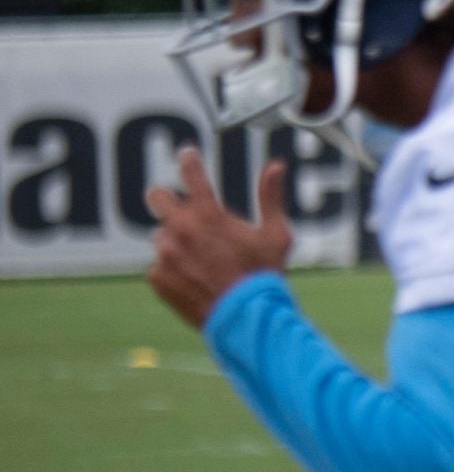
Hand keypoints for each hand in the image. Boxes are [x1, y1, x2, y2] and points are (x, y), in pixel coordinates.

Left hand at [145, 149, 292, 330]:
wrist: (246, 317)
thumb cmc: (264, 275)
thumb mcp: (276, 234)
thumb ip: (271, 198)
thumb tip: (276, 165)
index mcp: (209, 215)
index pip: (192, 175)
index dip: (189, 160)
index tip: (187, 154)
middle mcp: (182, 230)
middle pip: (157, 198)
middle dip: (166, 199)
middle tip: (179, 208)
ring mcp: (166, 254)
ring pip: (161, 237)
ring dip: (175, 242)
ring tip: (200, 260)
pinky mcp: (158, 277)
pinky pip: (159, 266)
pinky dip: (172, 270)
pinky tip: (194, 280)